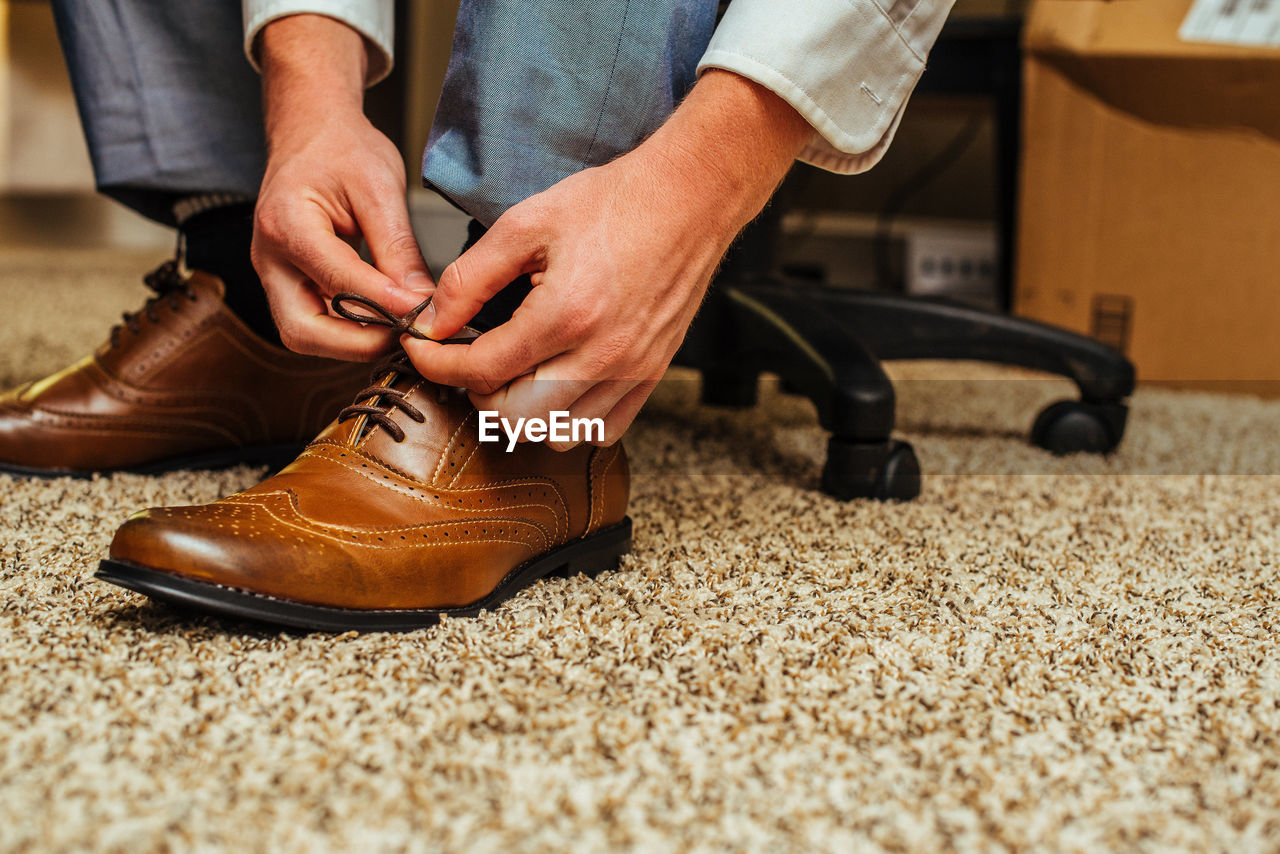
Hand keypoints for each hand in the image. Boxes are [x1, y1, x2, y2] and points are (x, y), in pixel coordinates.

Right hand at [251, 14, 430, 359]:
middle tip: (405, 333)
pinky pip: (314, 323)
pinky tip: (383, 318)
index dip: (383, 305)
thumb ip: (399, 248)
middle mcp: (270, 257)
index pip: (336, 281)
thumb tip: (419, 302)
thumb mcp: (380, 188)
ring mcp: (274, 274)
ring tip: (398, 326)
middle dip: (358, 343)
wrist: (313, 132)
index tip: (421, 314)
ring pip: (305, 335)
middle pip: (303, 331)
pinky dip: (349, 331)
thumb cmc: (343, 149)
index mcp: (287, 223)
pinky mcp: (289, 283)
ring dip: (353, 342)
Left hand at [404, 70, 811, 448]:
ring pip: (557, 433)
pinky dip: (570, 419)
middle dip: (476, 392)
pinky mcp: (652, 376)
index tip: (422, 348)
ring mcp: (631, 372)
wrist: (690, 200)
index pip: (482, 370)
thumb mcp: (527, 223)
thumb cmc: (616, 202)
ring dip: (523, 411)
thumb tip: (433, 321)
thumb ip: (470, 278)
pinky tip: (557, 382)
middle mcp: (602, 355)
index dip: (437, 363)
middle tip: (467, 359)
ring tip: (514, 372)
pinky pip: (601, 430)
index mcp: (566, 314)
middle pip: (514, 417)